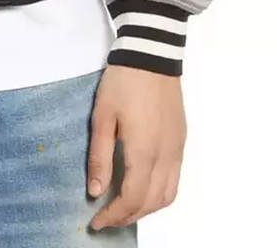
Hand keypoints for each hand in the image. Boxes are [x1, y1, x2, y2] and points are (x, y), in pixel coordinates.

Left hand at [87, 65, 185, 229]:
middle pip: (151, 203)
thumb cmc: (123, 82)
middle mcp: (166, 155)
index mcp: (144, 151)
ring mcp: (177, 149)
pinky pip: (175, 180)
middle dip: (128, 217)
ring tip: (123, 209)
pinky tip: (142, 188)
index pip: (131, 199)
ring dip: (146, 209)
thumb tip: (95, 191)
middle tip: (106, 219)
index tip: (96, 222)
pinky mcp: (181, 141)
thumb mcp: (102, 116)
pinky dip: (159, 195)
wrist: (151, 55)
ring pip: (168, 196)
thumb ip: (99, 156)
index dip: (114, 216)